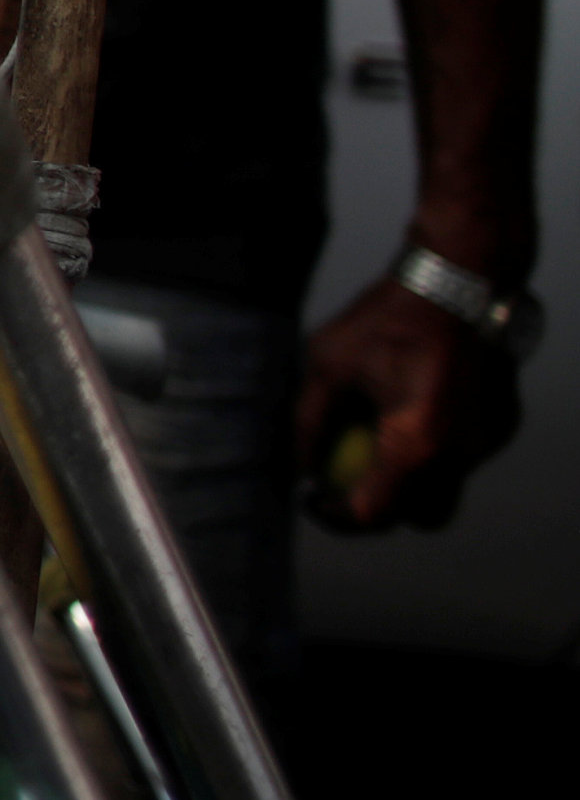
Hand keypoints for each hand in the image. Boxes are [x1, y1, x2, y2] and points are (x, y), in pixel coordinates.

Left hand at [295, 277, 521, 530]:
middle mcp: (458, 455)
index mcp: (414, 445)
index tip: (313, 497)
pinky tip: (405, 414)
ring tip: (373, 442)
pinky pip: (462, 458)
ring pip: (445, 489)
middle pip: (418, 515)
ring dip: (409, 480)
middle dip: (382, 507)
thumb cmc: (386, 320)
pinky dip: (433, 452)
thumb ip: (309, 421)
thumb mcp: (327, 364)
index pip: (373, 514)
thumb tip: (298, 467)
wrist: (458, 283)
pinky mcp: (500, 426)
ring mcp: (486, 443)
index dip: (336, 516)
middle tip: (345, 480)